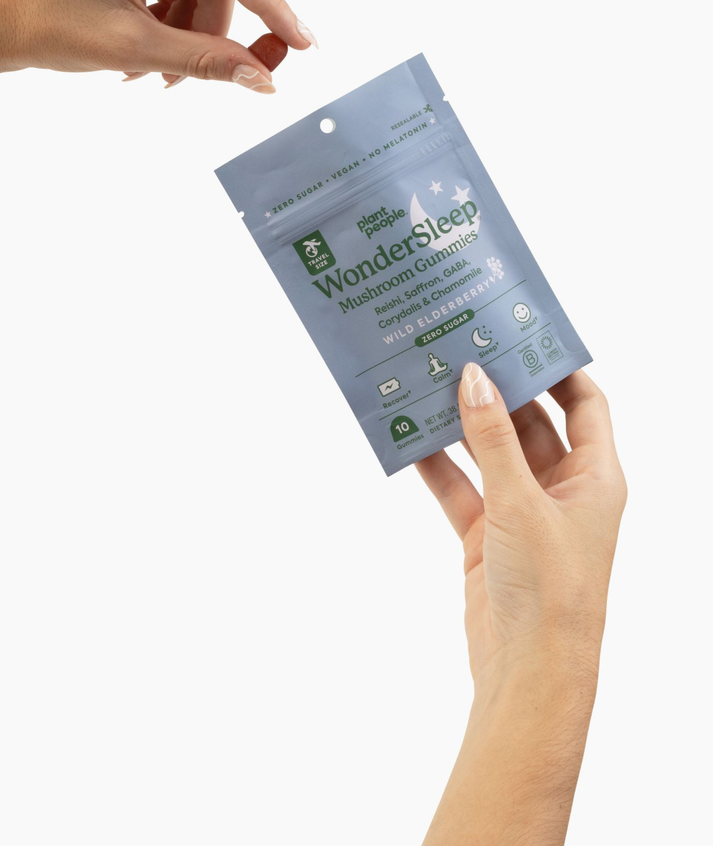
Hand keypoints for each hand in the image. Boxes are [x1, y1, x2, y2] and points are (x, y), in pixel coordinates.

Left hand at [0, 0, 316, 120]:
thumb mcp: (133, 48)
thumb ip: (206, 63)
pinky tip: (145, 57)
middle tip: (198, 80)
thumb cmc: (41, 23)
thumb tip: (262, 79)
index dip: (273, 8)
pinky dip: (167, 25)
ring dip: (186, 37)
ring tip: (155, 74)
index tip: (303, 44)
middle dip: (210, 34)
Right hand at [417, 365, 625, 687]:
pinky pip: (460, 489)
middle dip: (497, 391)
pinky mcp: (486, 536)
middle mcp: (562, 490)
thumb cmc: (551, 588)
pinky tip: (409, 440)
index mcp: (595, 477)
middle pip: (529, 423)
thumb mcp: (521, 502)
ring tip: (428, 385)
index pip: (584, 404)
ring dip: (461, 426)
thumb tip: (474, 378)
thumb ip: (493, 439)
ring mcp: (522, 513)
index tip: (520, 334)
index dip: (557, 369)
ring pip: (489, 454)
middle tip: (460, 351)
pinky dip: (438, 467)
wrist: (528, 671)